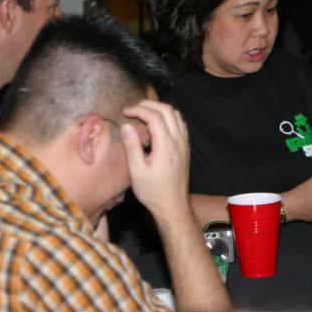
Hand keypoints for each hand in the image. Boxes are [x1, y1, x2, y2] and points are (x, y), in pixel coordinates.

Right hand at [119, 100, 189, 216]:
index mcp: (166, 146)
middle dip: (150, 105)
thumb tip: (126, 125)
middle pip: (168, 110)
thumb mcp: (136, 171)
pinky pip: (180, 124)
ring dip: (160, 109)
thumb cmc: (152, 192)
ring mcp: (184, 145)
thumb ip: (132, 146)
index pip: (154, 116)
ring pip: (177, 115)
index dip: (139, 110)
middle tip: (134, 108)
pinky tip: (157, 125)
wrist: (172, 206)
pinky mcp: (185, 149)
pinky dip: (168, 117)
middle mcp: (178, 142)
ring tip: (144, 113)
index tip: (125, 112)